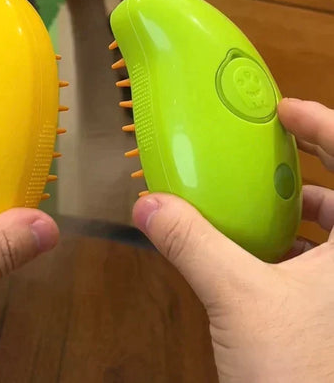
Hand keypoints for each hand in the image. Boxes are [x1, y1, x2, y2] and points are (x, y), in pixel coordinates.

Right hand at [133, 98, 333, 382]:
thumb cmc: (302, 372)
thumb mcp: (239, 299)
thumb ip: (193, 243)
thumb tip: (149, 205)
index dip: (322, 123)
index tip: (283, 109)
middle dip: (313, 156)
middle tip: (274, 138)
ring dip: (304, 204)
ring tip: (262, 193)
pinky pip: (326, 260)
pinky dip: (299, 244)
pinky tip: (263, 251)